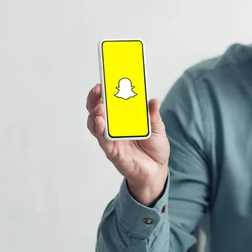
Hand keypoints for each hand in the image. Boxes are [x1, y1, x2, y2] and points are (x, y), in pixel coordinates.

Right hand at [86, 83, 169, 205]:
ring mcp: (111, 141)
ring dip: (95, 115)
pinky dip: (101, 132)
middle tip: (98, 89)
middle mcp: (113, 129)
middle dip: (94, 99)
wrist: (158, 170)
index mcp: (122, 119)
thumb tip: (153, 100)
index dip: (102, 92)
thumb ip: (154, 115)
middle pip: (95, 112)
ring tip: (100, 107)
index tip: (103, 80)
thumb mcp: (158, 128)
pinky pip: (104, 142)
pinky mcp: (113, 153)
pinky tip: (101, 122)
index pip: (107, 103)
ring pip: (95, 126)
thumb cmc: (154, 147)